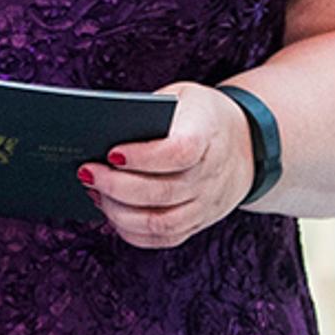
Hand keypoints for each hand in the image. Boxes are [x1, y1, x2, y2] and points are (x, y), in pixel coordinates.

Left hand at [76, 80, 255, 248]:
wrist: (246, 143)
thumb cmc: (199, 115)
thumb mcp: (181, 96)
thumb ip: (149, 111)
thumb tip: (100, 132)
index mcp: (209, 135)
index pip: (179, 152)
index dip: (143, 157)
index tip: (112, 153)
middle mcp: (212, 175)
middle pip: (162, 191)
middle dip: (116, 186)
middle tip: (87, 172)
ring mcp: (206, 204)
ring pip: (159, 222)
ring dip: (119, 212)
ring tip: (95, 192)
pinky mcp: (197, 223)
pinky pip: (162, 238)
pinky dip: (131, 230)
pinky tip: (111, 212)